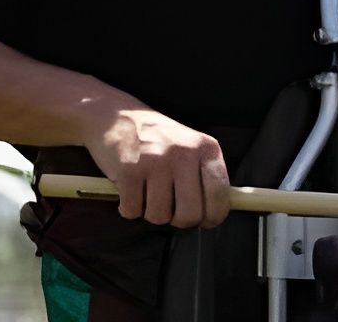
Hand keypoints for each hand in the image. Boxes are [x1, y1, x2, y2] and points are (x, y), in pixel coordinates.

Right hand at [84, 108, 229, 228]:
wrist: (118, 117)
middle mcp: (184, 153)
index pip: (219, 192)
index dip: (213, 215)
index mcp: (206, 148)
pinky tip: (131, 189)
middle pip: (190, 214)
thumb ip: (205, 176)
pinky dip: (129, 207)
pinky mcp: (129, 171)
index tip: (205, 220)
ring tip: (148, 190)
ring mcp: (156, 161)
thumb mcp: (192, 147)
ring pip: (159, 216)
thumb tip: (214, 215)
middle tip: (171, 208)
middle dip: (179, 220)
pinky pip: (132, 211)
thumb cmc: (159, 139)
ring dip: (151, 211)